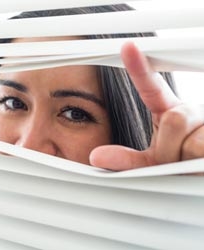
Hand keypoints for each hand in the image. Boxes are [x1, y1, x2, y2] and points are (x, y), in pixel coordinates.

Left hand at [90, 42, 203, 170]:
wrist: (203, 178)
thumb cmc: (175, 169)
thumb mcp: (150, 163)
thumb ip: (126, 159)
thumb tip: (96, 156)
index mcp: (167, 113)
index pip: (150, 88)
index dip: (139, 68)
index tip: (127, 48)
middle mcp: (189, 111)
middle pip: (174, 120)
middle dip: (171, 150)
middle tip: (175, 163)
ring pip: (192, 136)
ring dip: (186, 160)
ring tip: (190, 167)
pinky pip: (203, 147)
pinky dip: (198, 164)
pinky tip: (198, 166)